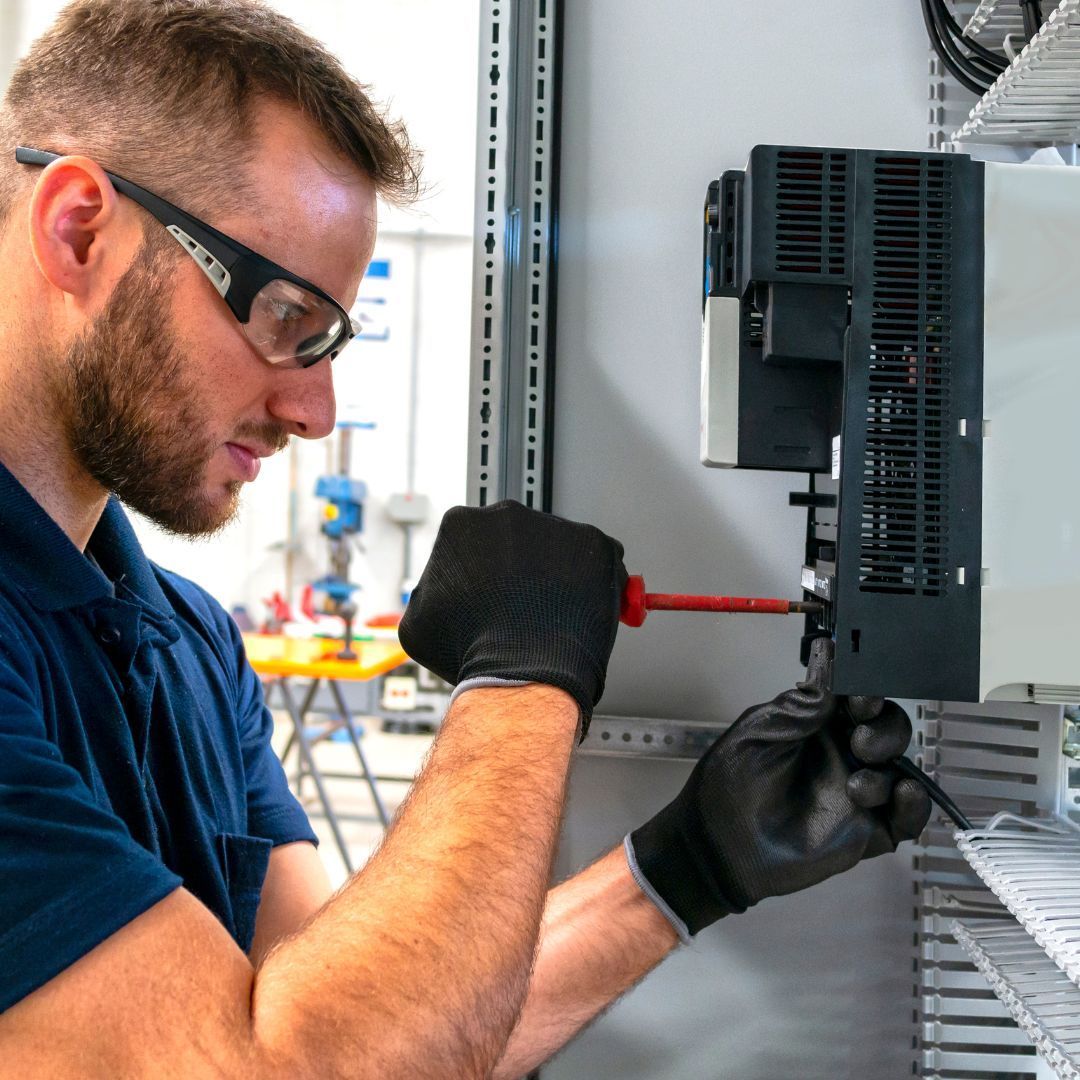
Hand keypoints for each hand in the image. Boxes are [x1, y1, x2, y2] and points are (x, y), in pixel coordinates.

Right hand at [398, 501, 626, 729]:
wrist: (524, 673)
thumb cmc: (473, 651)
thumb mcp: (418, 624)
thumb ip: (429, 594)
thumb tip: (439, 592)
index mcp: (461, 524)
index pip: (473, 541)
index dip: (483, 571)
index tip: (492, 591)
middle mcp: (507, 514)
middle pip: (517, 538)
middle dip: (522, 567)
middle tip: (525, 605)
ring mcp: (554, 525)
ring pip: (558, 548)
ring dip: (557, 574)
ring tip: (552, 616)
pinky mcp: (595, 543)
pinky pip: (597, 560)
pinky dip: (594, 583)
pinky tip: (578, 612)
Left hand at [627, 638, 930, 937]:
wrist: (720, 847)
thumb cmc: (729, 784)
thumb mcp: (761, 731)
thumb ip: (803, 702)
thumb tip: (828, 653)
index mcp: (816, 725)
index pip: (857, 699)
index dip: (867, 693)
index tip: (861, 698)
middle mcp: (841, 754)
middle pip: (887, 728)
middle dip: (883, 728)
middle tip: (859, 740)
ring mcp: (856, 792)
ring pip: (899, 767)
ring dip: (890, 766)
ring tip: (857, 784)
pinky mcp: (867, 831)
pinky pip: (907, 818)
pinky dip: (917, 805)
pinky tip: (905, 794)